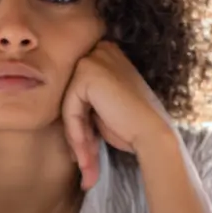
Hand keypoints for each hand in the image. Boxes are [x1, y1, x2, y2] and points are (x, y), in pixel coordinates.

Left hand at [62, 42, 173, 189]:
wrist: (152, 133)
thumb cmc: (132, 126)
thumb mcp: (102, 109)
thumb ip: (83, 104)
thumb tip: (59, 120)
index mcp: (105, 55)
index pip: (78, 93)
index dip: (79, 124)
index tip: (83, 152)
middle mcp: (100, 50)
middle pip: (72, 98)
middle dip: (76, 133)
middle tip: (83, 161)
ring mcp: (93, 58)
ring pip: (69, 105)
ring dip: (75, 137)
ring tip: (86, 162)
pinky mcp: (87, 72)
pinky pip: (70, 109)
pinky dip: (75, 132)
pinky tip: (86, 151)